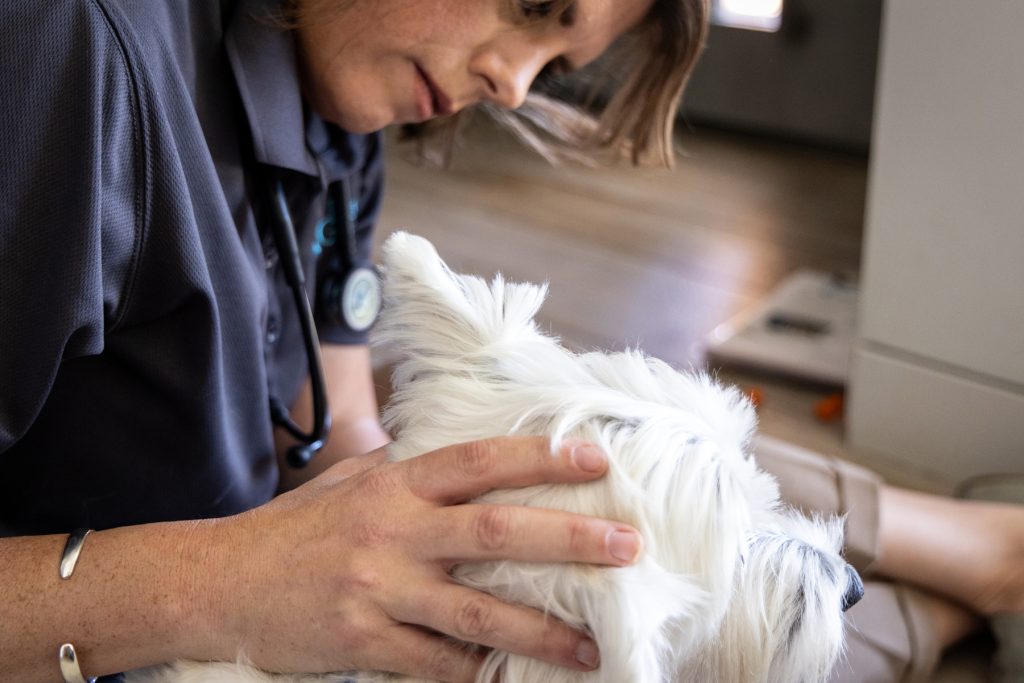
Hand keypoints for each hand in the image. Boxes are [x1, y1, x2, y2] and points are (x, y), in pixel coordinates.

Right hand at [199, 437, 641, 681]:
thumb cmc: (291, 530)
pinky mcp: (363, 642)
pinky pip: (435, 665)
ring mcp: (378, 590)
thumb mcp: (345, 484)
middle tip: (626, 546)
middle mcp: (392, 533)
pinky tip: (509, 679)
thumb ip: (401, 469)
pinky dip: (476, 674)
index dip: (539, 457)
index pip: (477, 461)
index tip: (596, 460)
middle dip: (567, 540)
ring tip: (591, 646)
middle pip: (494, 532)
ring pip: (476, 613)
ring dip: (541, 631)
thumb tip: (459, 458)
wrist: (218, 583)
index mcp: (392, 486)